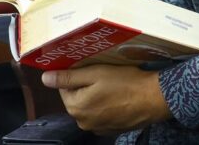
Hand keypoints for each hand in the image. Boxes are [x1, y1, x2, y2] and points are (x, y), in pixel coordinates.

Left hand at [41, 65, 171, 132]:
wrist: (153, 99)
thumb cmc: (124, 83)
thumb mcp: (94, 73)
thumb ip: (68, 77)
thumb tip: (45, 78)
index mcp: (76, 107)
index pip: (64, 87)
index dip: (76, 75)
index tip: (90, 68)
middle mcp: (83, 122)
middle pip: (76, 98)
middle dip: (86, 86)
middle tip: (102, 74)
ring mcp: (97, 128)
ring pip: (89, 106)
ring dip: (95, 96)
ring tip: (112, 84)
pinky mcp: (110, 130)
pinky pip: (101, 115)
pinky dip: (105, 106)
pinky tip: (117, 96)